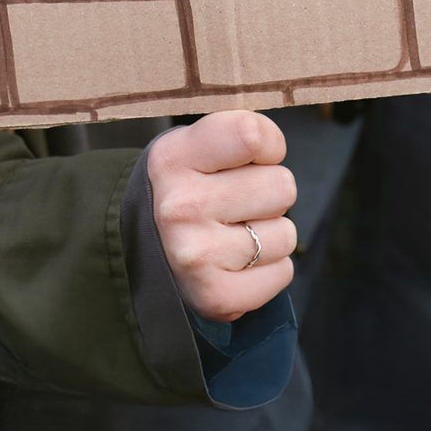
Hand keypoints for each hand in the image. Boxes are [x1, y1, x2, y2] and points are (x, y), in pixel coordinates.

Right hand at [147, 110, 296, 321]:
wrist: (144, 251)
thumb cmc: (189, 188)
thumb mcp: (196, 146)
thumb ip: (239, 135)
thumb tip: (275, 148)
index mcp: (173, 158)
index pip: (252, 135)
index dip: (268, 146)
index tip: (251, 156)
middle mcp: (179, 206)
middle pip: (282, 187)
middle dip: (269, 195)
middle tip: (237, 204)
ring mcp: (194, 254)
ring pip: (286, 234)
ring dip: (269, 235)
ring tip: (233, 234)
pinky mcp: (213, 296)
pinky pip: (282, 273)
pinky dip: (269, 271)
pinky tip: (237, 264)